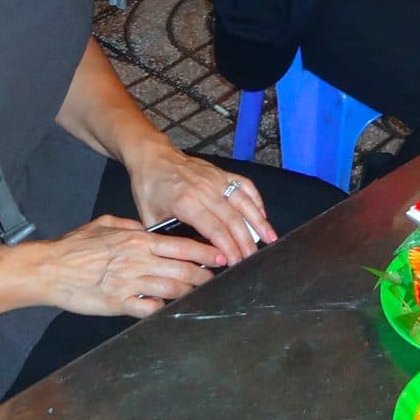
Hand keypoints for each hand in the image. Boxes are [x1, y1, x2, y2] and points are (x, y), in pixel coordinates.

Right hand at [37, 215, 219, 317]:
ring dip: (190, 292)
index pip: (180, 245)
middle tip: (219, 279)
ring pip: (171, 289)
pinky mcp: (118, 303)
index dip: (204, 252)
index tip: (221, 256)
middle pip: (182, 269)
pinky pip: (149, 309)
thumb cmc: (75, 245)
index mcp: (137, 240)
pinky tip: (172, 310)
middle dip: (204, 275)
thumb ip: (131, 227)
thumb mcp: (106, 224)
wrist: (50, 269)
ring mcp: (129, 283)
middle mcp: (138, 261)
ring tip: (203, 294)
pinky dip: (163, 309)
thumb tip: (149, 230)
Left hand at [128, 148, 275, 265]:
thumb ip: (168, 238)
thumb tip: (186, 257)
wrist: (153, 157)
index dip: (227, 247)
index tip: (234, 262)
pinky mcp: (222, 173)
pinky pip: (245, 186)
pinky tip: (262, 215)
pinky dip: (256, 200)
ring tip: (270, 239)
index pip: (214, 229)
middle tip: (252, 260)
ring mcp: (216, 179)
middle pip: (233, 219)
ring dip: (259, 222)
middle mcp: (205, 189)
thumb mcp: (150, 218)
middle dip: (245, 242)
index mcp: (186, 202)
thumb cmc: (149, 187)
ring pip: (244, 202)